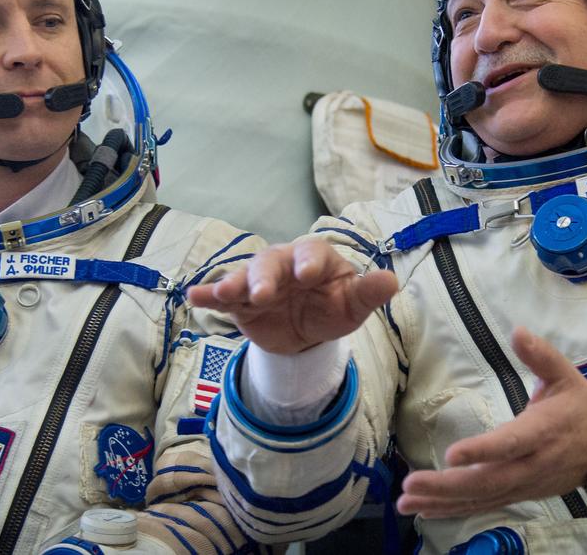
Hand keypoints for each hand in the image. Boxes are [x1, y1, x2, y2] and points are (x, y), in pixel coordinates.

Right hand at [185, 240, 397, 354]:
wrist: (308, 332)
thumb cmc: (333, 308)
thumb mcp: (353, 306)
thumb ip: (368, 293)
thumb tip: (391, 281)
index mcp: (314, 258)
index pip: (311, 253)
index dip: (309, 261)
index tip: (307, 273)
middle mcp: (283, 264)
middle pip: (271, 263)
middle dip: (265, 276)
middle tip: (263, 293)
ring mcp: (259, 282)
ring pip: (244, 277)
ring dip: (234, 284)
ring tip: (227, 295)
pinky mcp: (241, 303)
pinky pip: (222, 296)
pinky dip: (208, 295)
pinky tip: (194, 297)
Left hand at [396, 327, 586, 517]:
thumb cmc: (581, 406)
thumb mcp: (566, 375)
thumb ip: (541, 355)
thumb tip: (518, 331)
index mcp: (541, 431)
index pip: (509, 444)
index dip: (482, 451)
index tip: (452, 454)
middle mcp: (532, 464)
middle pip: (488, 480)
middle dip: (447, 485)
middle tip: (410, 485)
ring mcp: (526, 484)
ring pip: (483, 498)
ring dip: (443, 502)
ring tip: (406, 502)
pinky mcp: (521, 494)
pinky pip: (486, 506)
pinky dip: (455, 510)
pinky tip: (426, 511)